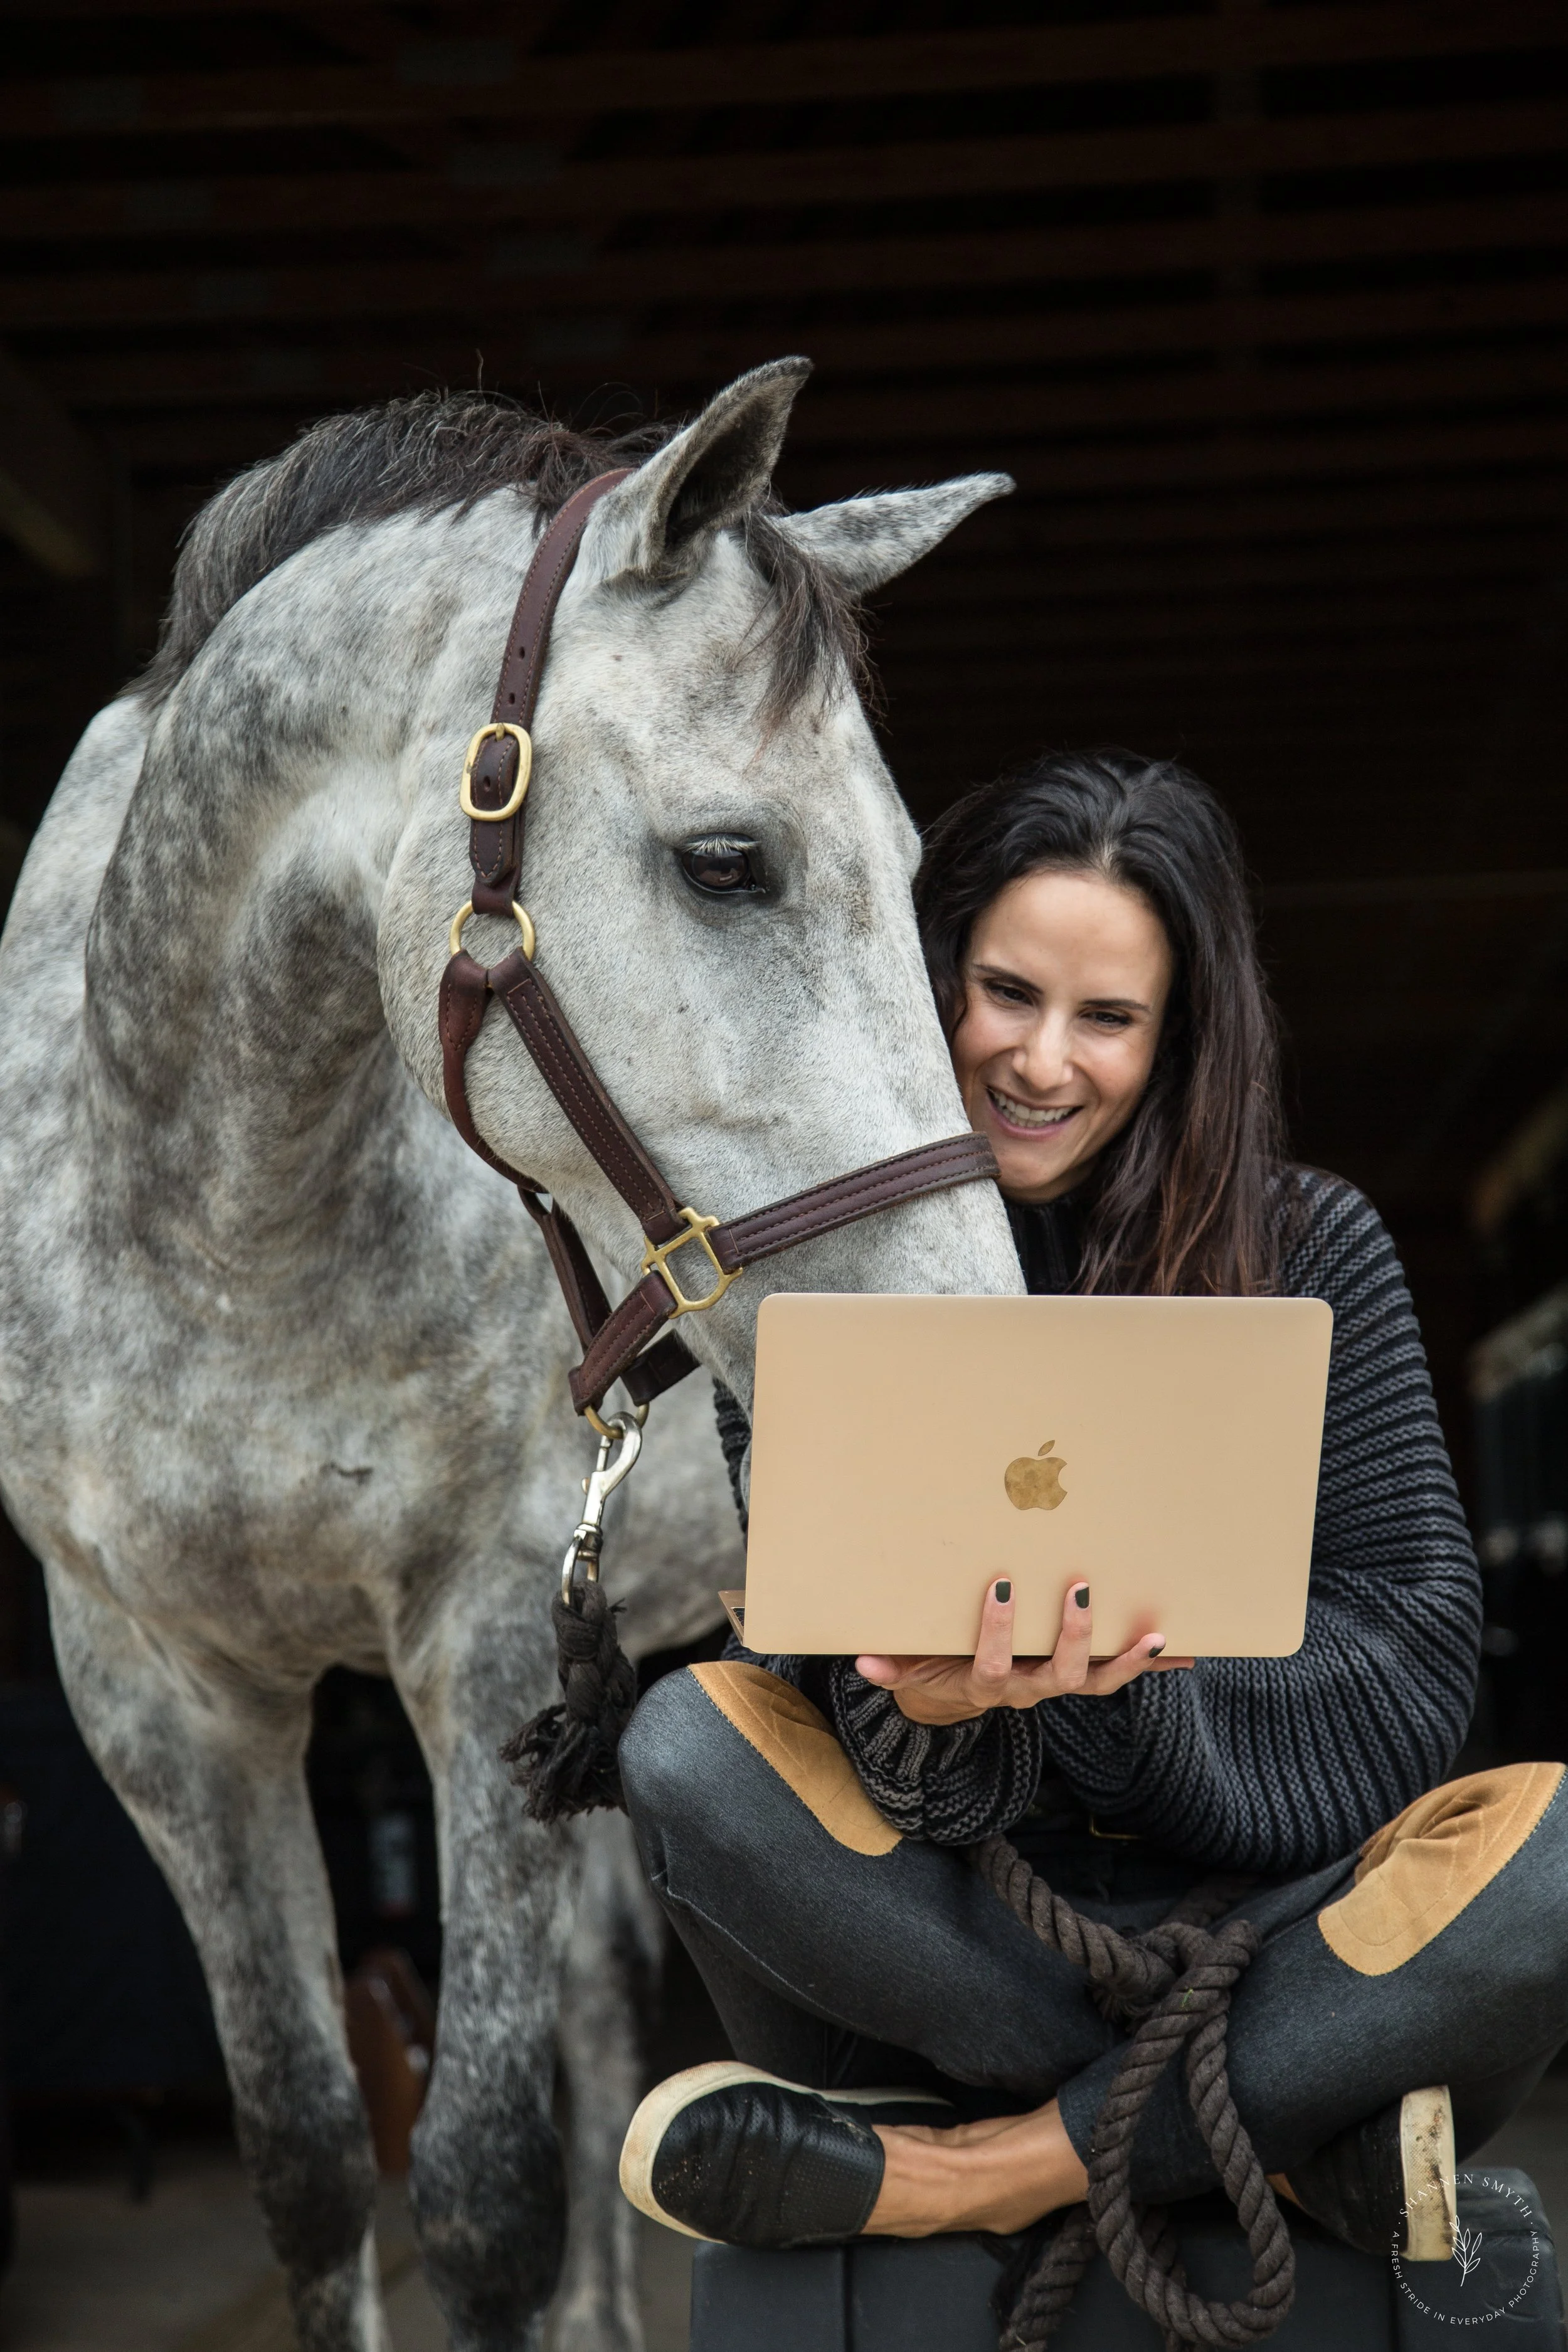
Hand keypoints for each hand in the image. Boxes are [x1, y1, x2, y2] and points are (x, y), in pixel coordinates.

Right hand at [855, 1579, 1193, 1725]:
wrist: (961, 1701)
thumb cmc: (937, 1672)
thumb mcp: (913, 1671)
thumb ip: (895, 1667)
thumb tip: (862, 1661)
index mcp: (987, 1685)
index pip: (993, 1663)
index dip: (998, 1630)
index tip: (1002, 1587)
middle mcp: (1027, 1690)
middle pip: (1057, 1676)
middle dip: (1071, 1635)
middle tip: (1079, 1589)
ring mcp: (1056, 1685)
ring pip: (1096, 1681)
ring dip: (1128, 1661)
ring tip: (1156, 1636)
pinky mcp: (1078, 1677)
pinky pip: (1117, 1675)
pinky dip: (1150, 1665)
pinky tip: (1186, 1650)